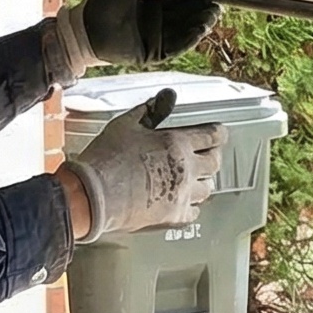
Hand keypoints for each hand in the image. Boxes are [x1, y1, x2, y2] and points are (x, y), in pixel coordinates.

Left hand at [51, 0, 218, 78]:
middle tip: (215, 4)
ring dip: (200, 24)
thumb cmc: (98, 6)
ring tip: (211, 15)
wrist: (85, 32)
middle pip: (187, 15)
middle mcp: (157, 20)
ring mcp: (157, 37)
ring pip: (185, 31)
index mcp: (152, 3)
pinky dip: (189, 39)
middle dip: (203, 10)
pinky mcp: (154, 52)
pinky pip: (176, 46)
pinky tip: (198, 30)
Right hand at [61, 89, 224, 239]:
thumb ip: (150, 110)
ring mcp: (182, 195)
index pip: (213, 136)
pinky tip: (183, 201)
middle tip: (205, 154)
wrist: (93, 196)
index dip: (218, 133)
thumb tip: (166, 96)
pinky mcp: (173, 217)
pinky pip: (195, 212)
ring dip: (203, 181)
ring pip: (208, 189)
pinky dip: (192, 206)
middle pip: (215, 162)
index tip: (217, 134)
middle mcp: (186, 169)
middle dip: (212, 156)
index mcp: (177, 143)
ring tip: (193, 178)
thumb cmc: (106, 158)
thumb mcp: (125, 125)